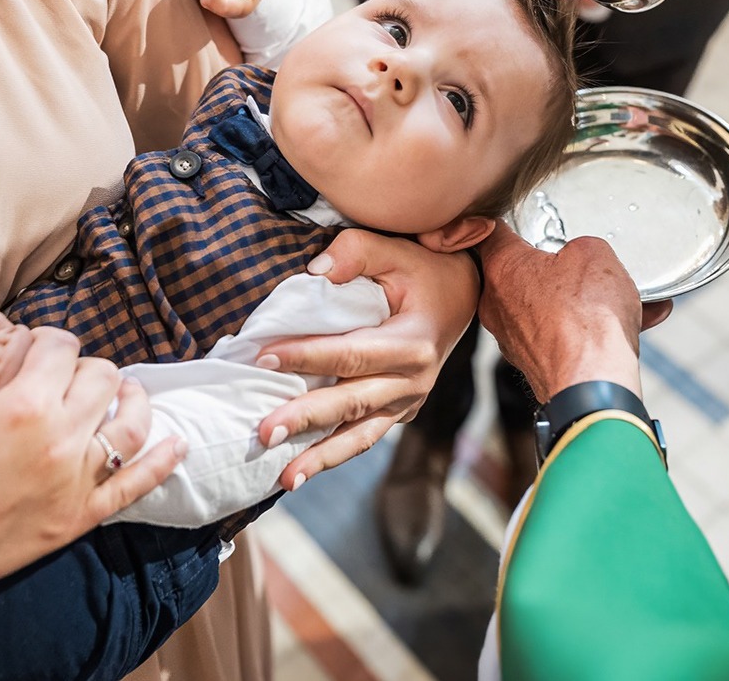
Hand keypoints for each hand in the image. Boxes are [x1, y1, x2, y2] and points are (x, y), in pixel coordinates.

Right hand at [0, 329, 184, 641]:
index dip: (49, 341)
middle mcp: (59, 438)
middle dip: (83, 367)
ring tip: (124, 392)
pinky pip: (136, 486)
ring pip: (129, 423)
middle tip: (64, 377)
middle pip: (101, 376)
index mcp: (22, 403)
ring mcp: (73, 482)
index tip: (36, 351)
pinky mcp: (77, 520)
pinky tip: (177, 442)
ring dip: (130, 399)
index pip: (62, 345)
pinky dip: (163, 460)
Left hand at [254, 230, 477, 488]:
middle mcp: (414, 381)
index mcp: (413, 343)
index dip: (307, 355)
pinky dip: (334, 454)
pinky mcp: (400, 413)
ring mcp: (409, 402)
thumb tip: (315, 272)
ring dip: (320, 457)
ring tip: (284, 480)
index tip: (263, 358)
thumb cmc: (426, 271)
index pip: (351, 353)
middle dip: (306, 419)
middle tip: (264, 433)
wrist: (465, 296)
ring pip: (360, 435)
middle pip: (351, 403)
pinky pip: (365, 437)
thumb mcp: (398, 249)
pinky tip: (301, 470)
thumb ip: (356, 252)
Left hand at [476, 230, 647, 402]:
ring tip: (621, 296)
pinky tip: (633, 323)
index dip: (509, 222)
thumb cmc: (587, 316)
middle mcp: (498, 305)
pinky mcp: (536, 364)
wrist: (593, 382)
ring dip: (582, 302)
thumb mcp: (594, 253)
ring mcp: (515, 339)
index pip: (492, 233)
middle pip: (522, 274)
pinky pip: (565, 337)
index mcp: (502, 268)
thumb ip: (581, 246)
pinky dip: (593, 330)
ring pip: (549, 309)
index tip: (517, 220)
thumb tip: (582, 257)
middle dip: (555, 268)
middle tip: (582, 263)